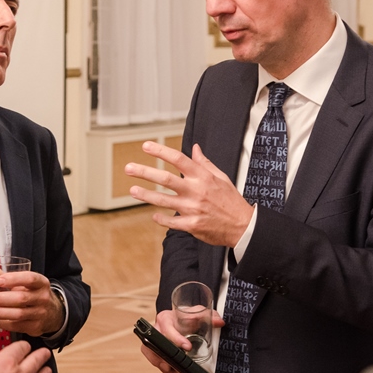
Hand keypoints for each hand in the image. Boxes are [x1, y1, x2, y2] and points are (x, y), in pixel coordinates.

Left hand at [0, 264, 64, 335]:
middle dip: (1, 298)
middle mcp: (42, 298)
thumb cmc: (32, 294)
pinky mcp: (35, 327)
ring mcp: (40, 314)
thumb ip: (2, 275)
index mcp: (41, 283)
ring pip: (18, 314)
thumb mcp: (23, 282)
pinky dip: (4, 322)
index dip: (14, 279)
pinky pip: (17, 326)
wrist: (52, 313)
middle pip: (21, 298)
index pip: (30, 279)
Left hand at [124, 142, 254, 246]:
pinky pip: (171, 221)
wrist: (243, 226)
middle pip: (165, 179)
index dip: (160, 152)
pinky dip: (161, 218)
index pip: (178, 159)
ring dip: (146, 195)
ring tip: (132, 190)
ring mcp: (192, 208)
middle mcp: (196, 190)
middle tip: (129, 168)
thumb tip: (194, 148)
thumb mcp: (221, 177)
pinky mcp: (192, 225)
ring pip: (164, 200)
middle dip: (145, 172)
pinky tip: (153, 215)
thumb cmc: (231, 200)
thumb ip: (204, 163)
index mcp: (202, 177)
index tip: (145, 146)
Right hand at [139, 309, 223, 372]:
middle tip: (184, 366)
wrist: (178, 321)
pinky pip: (156, 363)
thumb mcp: (199, 314)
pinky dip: (167, 371)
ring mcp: (153, 341)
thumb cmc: (186, 317)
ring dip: (169, 367)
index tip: (188, 347)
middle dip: (171, 357)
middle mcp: (156, 329)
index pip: (167, 328)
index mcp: (165, 318)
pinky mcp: (152, 351)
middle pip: (158, 345)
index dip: (176, 339)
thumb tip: (219, 322)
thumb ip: (210, 316)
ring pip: (156, 357)